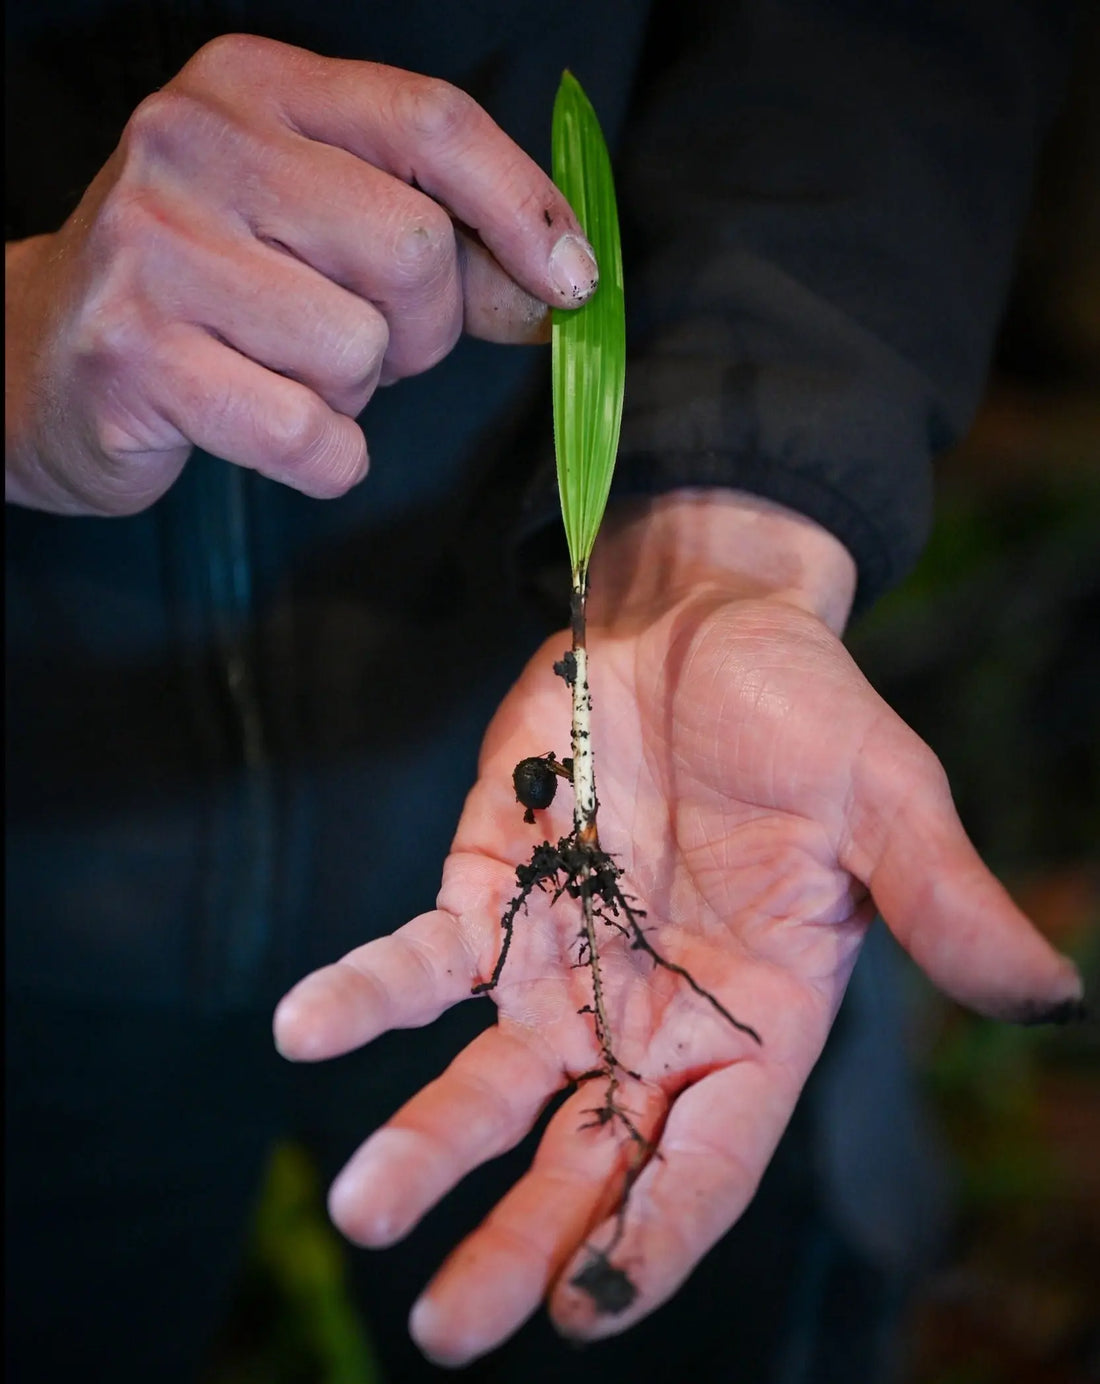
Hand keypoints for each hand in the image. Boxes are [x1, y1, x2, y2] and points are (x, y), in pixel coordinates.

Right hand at [4, 35, 595, 514]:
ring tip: (281, 374)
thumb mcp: (315, 233)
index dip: (522, 207)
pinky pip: (312, 437)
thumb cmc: (206, 293)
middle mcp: (194, 143)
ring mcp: (155, 248)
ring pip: (360, 352)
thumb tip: (556, 288)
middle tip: (361, 344)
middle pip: (410, 251)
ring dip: (352, 396)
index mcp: (254, 87)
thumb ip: (440, 250)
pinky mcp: (136, 357)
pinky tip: (270, 431)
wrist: (40, 358)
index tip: (572, 280)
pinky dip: (325, 460)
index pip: (429, 121)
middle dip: (419, 329)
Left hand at [273, 492, 1081, 1363]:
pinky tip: (303, 1028)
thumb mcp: (887, 795)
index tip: (579, 1312)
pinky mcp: (488, 892)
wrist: (699, 620)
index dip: (647, 1238)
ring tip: (363, 1208)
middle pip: (582, 1153)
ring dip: (425, 1141)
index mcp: (755, 1020)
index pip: (703, 1161)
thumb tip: (1050, 994)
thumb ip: (941, 900)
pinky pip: (420, 958)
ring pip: (487, 1078)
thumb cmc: (803, 709)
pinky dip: (364, 994)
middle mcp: (648, 1016)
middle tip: (444, 1327)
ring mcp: (560, 961)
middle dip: (517, 1238)